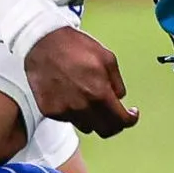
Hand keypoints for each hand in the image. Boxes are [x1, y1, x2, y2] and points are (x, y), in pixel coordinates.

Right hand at [24, 27, 139, 137]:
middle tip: (115, 114)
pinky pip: (68, 119)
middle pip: (105, 130)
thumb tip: (119, 97)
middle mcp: (82, 107)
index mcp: (99, 93)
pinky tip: (72, 95)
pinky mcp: (50, 111)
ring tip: (88, 99)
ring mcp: (64, 111)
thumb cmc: (74, 46)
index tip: (130, 116)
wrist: (42, 42)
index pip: (121, 121)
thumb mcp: (107, 58)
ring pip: (87, 126)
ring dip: (93, 118)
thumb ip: (117, 82)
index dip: (130, 120)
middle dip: (114, 123)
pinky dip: (74, 112)